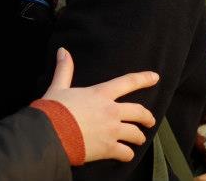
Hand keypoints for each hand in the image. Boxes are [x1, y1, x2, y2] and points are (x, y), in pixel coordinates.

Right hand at [43, 48, 157, 162]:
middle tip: (150, 121)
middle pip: (139, 112)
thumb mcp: (58, 86)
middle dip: (147, 117)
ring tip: (138, 139)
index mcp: (101, 94)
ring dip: (138, 137)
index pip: (127, 82)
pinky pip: (126, 153)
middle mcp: (111, 111)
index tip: (155, 77)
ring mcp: (112, 130)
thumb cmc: (54, 109)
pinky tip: (125, 154)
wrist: (50, 133)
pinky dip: (127, 154)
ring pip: (136, 134)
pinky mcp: (109, 148)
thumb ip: (64, 69)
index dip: (143, 78)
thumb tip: (62, 51)